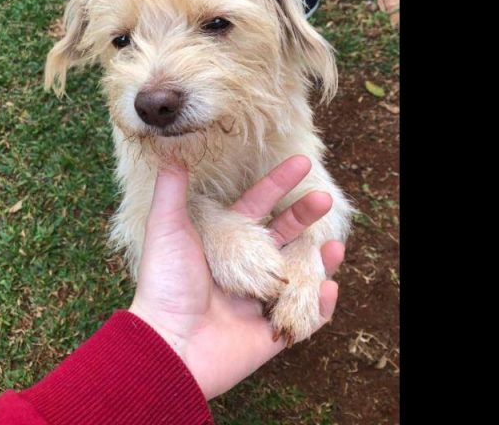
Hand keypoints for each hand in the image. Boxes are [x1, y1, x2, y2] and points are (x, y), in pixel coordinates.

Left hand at [128, 155, 344, 398]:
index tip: (301, 162)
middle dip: (305, 216)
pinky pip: (304, 318)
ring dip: (319, 259)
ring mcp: (259, 301)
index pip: (256, 206)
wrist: (168, 343)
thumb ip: (172, 193)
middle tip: (325, 199)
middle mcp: (244, 269)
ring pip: (298, 274)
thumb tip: (172, 155)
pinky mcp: (270, 332)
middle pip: (283, 236)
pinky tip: (329, 287)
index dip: (278, 184)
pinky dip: (321, 306)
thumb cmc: (163, 285)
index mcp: (224, 244)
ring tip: (335, 246)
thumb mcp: (165, 231)